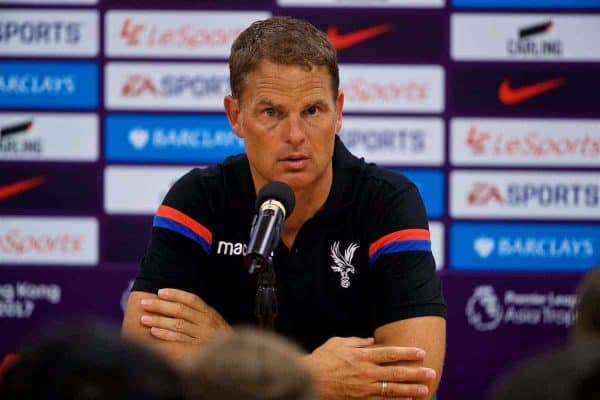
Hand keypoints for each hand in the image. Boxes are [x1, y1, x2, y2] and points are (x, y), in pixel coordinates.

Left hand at [139, 288, 232, 344]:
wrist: (234, 357)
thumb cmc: (219, 338)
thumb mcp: (214, 321)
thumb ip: (199, 313)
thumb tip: (175, 303)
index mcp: (210, 313)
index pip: (191, 299)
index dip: (175, 294)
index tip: (160, 292)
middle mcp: (206, 322)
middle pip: (181, 310)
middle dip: (161, 305)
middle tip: (144, 303)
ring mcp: (202, 336)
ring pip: (177, 324)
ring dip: (159, 320)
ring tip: (143, 318)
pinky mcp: (197, 349)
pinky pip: (178, 340)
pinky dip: (165, 335)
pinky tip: (153, 331)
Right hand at [304, 337, 435, 399]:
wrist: (308, 380)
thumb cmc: (321, 359)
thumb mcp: (337, 343)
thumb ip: (355, 342)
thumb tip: (369, 340)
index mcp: (362, 356)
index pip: (389, 353)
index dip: (407, 353)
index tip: (421, 352)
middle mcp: (366, 372)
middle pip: (396, 373)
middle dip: (415, 372)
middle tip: (431, 372)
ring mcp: (364, 388)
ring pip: (392, 390)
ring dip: (411, 390)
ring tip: (425, 390)